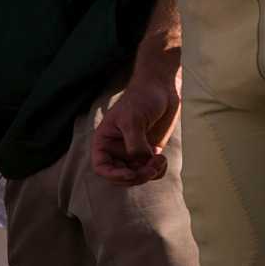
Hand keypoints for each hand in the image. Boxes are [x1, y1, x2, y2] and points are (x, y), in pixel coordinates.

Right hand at [91, 68, 180, 185]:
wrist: (161, 89)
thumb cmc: (141, 99)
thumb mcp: (133, 120)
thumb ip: (134, 144)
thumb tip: (141, 162)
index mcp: (105, 141)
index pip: (101, 167)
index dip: (114, 175)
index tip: (130, 173)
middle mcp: (117, 150)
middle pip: (120, 176)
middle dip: (136, 176)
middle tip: (150, 168)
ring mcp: (133, 153)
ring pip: (138, 176)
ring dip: (149, 174)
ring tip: (160, 160)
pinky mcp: (149, 152)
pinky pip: (151, 171)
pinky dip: (158, 170)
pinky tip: (162, 158)